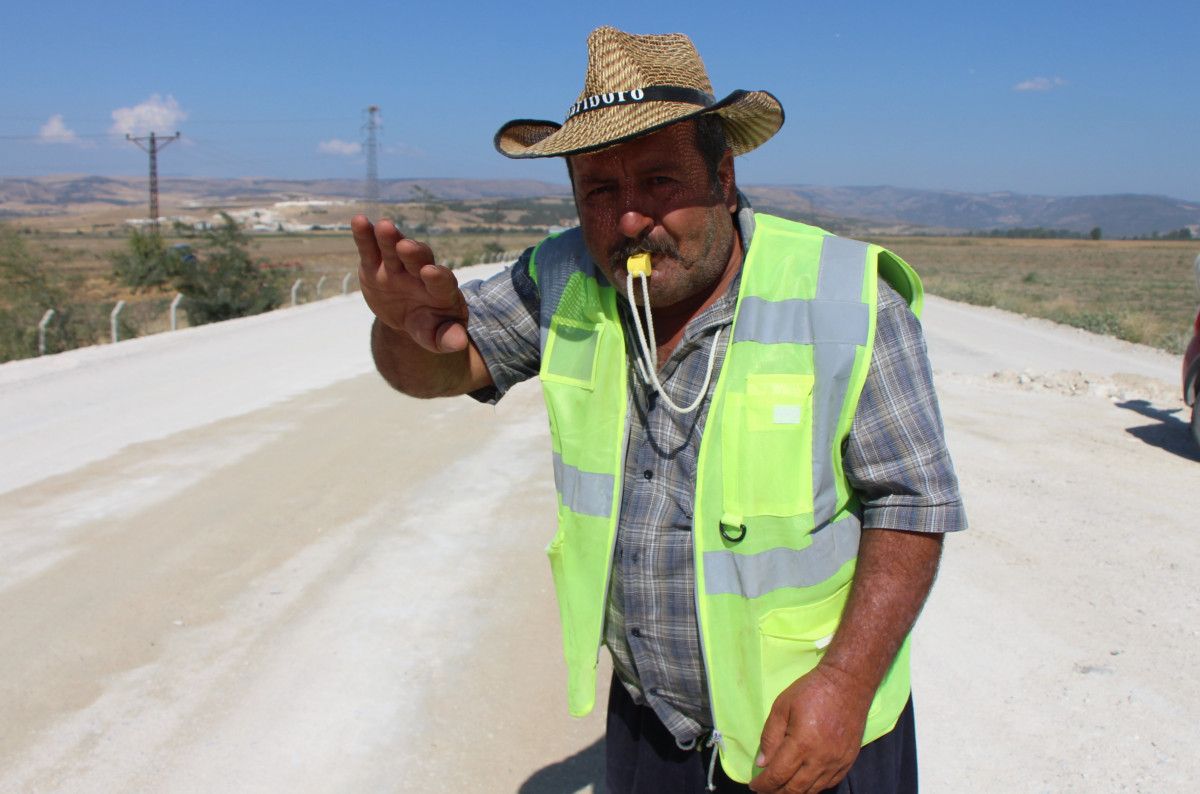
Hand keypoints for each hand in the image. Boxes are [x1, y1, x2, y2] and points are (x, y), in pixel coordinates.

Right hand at [351, 215, 468, 352]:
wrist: (408, 316)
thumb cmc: (429, 326)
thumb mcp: (437, 336)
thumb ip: (448, 338)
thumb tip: (459, 343)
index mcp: (441, 290)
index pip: (442, 282)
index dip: (437, 277)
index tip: (431, 273)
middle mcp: (420, 272)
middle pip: (419, 259)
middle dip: (413, 253)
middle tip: (406, 247)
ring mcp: (397, 266)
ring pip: (394, 248)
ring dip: (389, 237)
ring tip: (384, 226)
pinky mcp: (375, 265)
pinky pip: (370, 248)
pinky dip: (364, 235)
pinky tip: (358, 221)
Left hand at [748, 664, 873, 793]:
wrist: (848, 684)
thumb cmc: (811, 691)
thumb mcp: (782, 707)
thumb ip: (770, 736)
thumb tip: (762, 763)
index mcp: (802, 744)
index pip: (778, 775)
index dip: (764, 784)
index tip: (755, 786)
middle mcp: (821, 759)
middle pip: (795, 789)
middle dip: (777, 792)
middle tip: (766, 790)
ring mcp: (837, 762)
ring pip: (813, 790)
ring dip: (795, 792)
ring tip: (782, 789)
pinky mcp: (848, 761)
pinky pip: (829, 783)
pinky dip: (814, 787)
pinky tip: (805, 783)